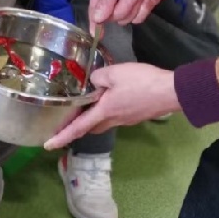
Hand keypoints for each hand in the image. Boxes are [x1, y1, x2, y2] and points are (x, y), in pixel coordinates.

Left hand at [44, 63, 178, 149]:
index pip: (78, 127)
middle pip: (91, 128)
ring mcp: (127, 120)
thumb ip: (98, 76)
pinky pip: (116, 115)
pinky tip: (111, 98)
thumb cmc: (141, 82)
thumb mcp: (114, 72)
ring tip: (88, 105)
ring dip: (94, 117)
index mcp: (104, 111)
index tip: (48, 145)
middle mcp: (114, 120)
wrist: (170, 91)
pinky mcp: (136, 115)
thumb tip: (93, 82)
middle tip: (68, 120)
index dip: (62, 136)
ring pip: (104, 122)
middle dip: (78, 127)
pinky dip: (108, 111)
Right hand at [89, 0, 189, 26]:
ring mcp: (125, 5)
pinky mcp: (139, 10)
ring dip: (133, 7)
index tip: (95, 34)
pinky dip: (142, 10)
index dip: (94, 22)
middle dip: (122, 8)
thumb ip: (106, 0)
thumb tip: (96, 19)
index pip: (94, 9)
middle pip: (110, 17)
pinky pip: (136, 20)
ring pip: (123, 20)